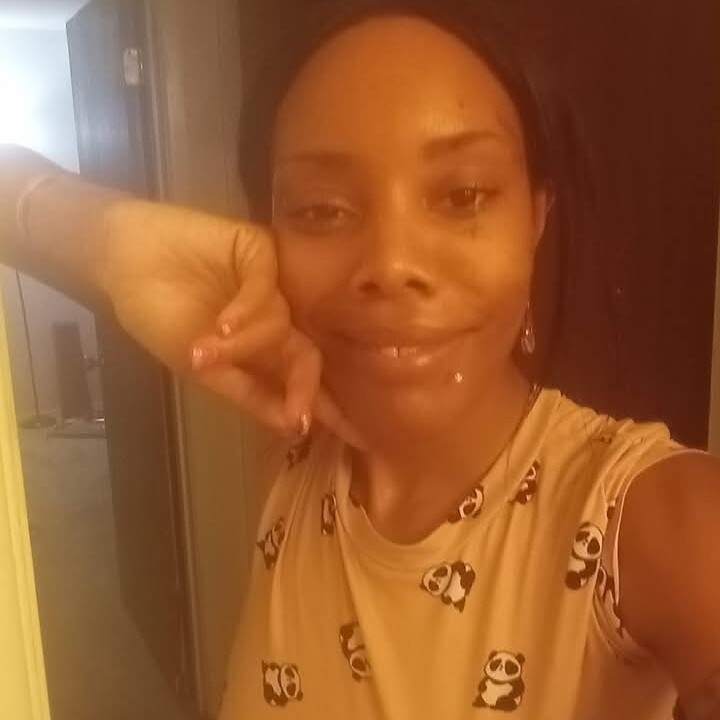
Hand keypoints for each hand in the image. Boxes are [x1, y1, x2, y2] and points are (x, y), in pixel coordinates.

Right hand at [99, 197, 361, 444]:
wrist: (122, 262)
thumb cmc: (159, 315)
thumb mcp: (202, 368)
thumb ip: (247, 394)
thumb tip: (295, 427)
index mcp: (264, 349)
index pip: (305, 380)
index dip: (330, 410)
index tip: (362, 441)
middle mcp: (277, 318)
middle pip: (306, 355)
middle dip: (304, 387)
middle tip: (299, 415)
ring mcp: (272, 285)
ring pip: (281, 325)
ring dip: (244, 346)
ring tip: (204, 355)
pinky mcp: (260, 250)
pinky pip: (266, 287)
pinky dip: (245, 310)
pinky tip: (221, 325)